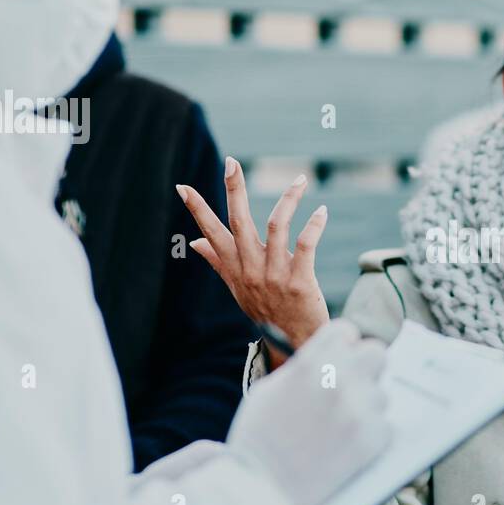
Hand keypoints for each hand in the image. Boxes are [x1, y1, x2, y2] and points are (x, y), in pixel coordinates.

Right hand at [178, 158, 329, 350]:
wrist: (296, 342)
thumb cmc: (268, 312)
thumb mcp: (238, 289)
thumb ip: (218, 262)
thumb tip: (195, 242)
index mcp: (236, 268)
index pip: (212, 233)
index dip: (197, 210)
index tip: (183, 187)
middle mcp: (251, 269)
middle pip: (239, 222)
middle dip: (233, 190)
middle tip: (231, 162)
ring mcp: (274, 275)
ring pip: (277, 225)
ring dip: (289, 199)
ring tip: (299, 180)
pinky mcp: (299, 280)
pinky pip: (305, 245)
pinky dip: (313, 225)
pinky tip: (320, 212)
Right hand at [228, 319, 390, 504]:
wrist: (258, 492)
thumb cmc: (257, 441)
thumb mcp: (269, 391)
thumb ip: (303, 368)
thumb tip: (330, 358)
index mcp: (310, 362)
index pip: (347, 331)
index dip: (344, 348)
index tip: (341, 361)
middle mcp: (338, 379)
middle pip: (377, 354)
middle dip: (366, 369)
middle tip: (354, 390)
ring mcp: (358, 410)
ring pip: (381, 396)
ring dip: (367, 410)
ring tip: (340, 432)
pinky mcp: (372, 440)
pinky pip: (386, 428)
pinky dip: (372, 439)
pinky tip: (348, 450)